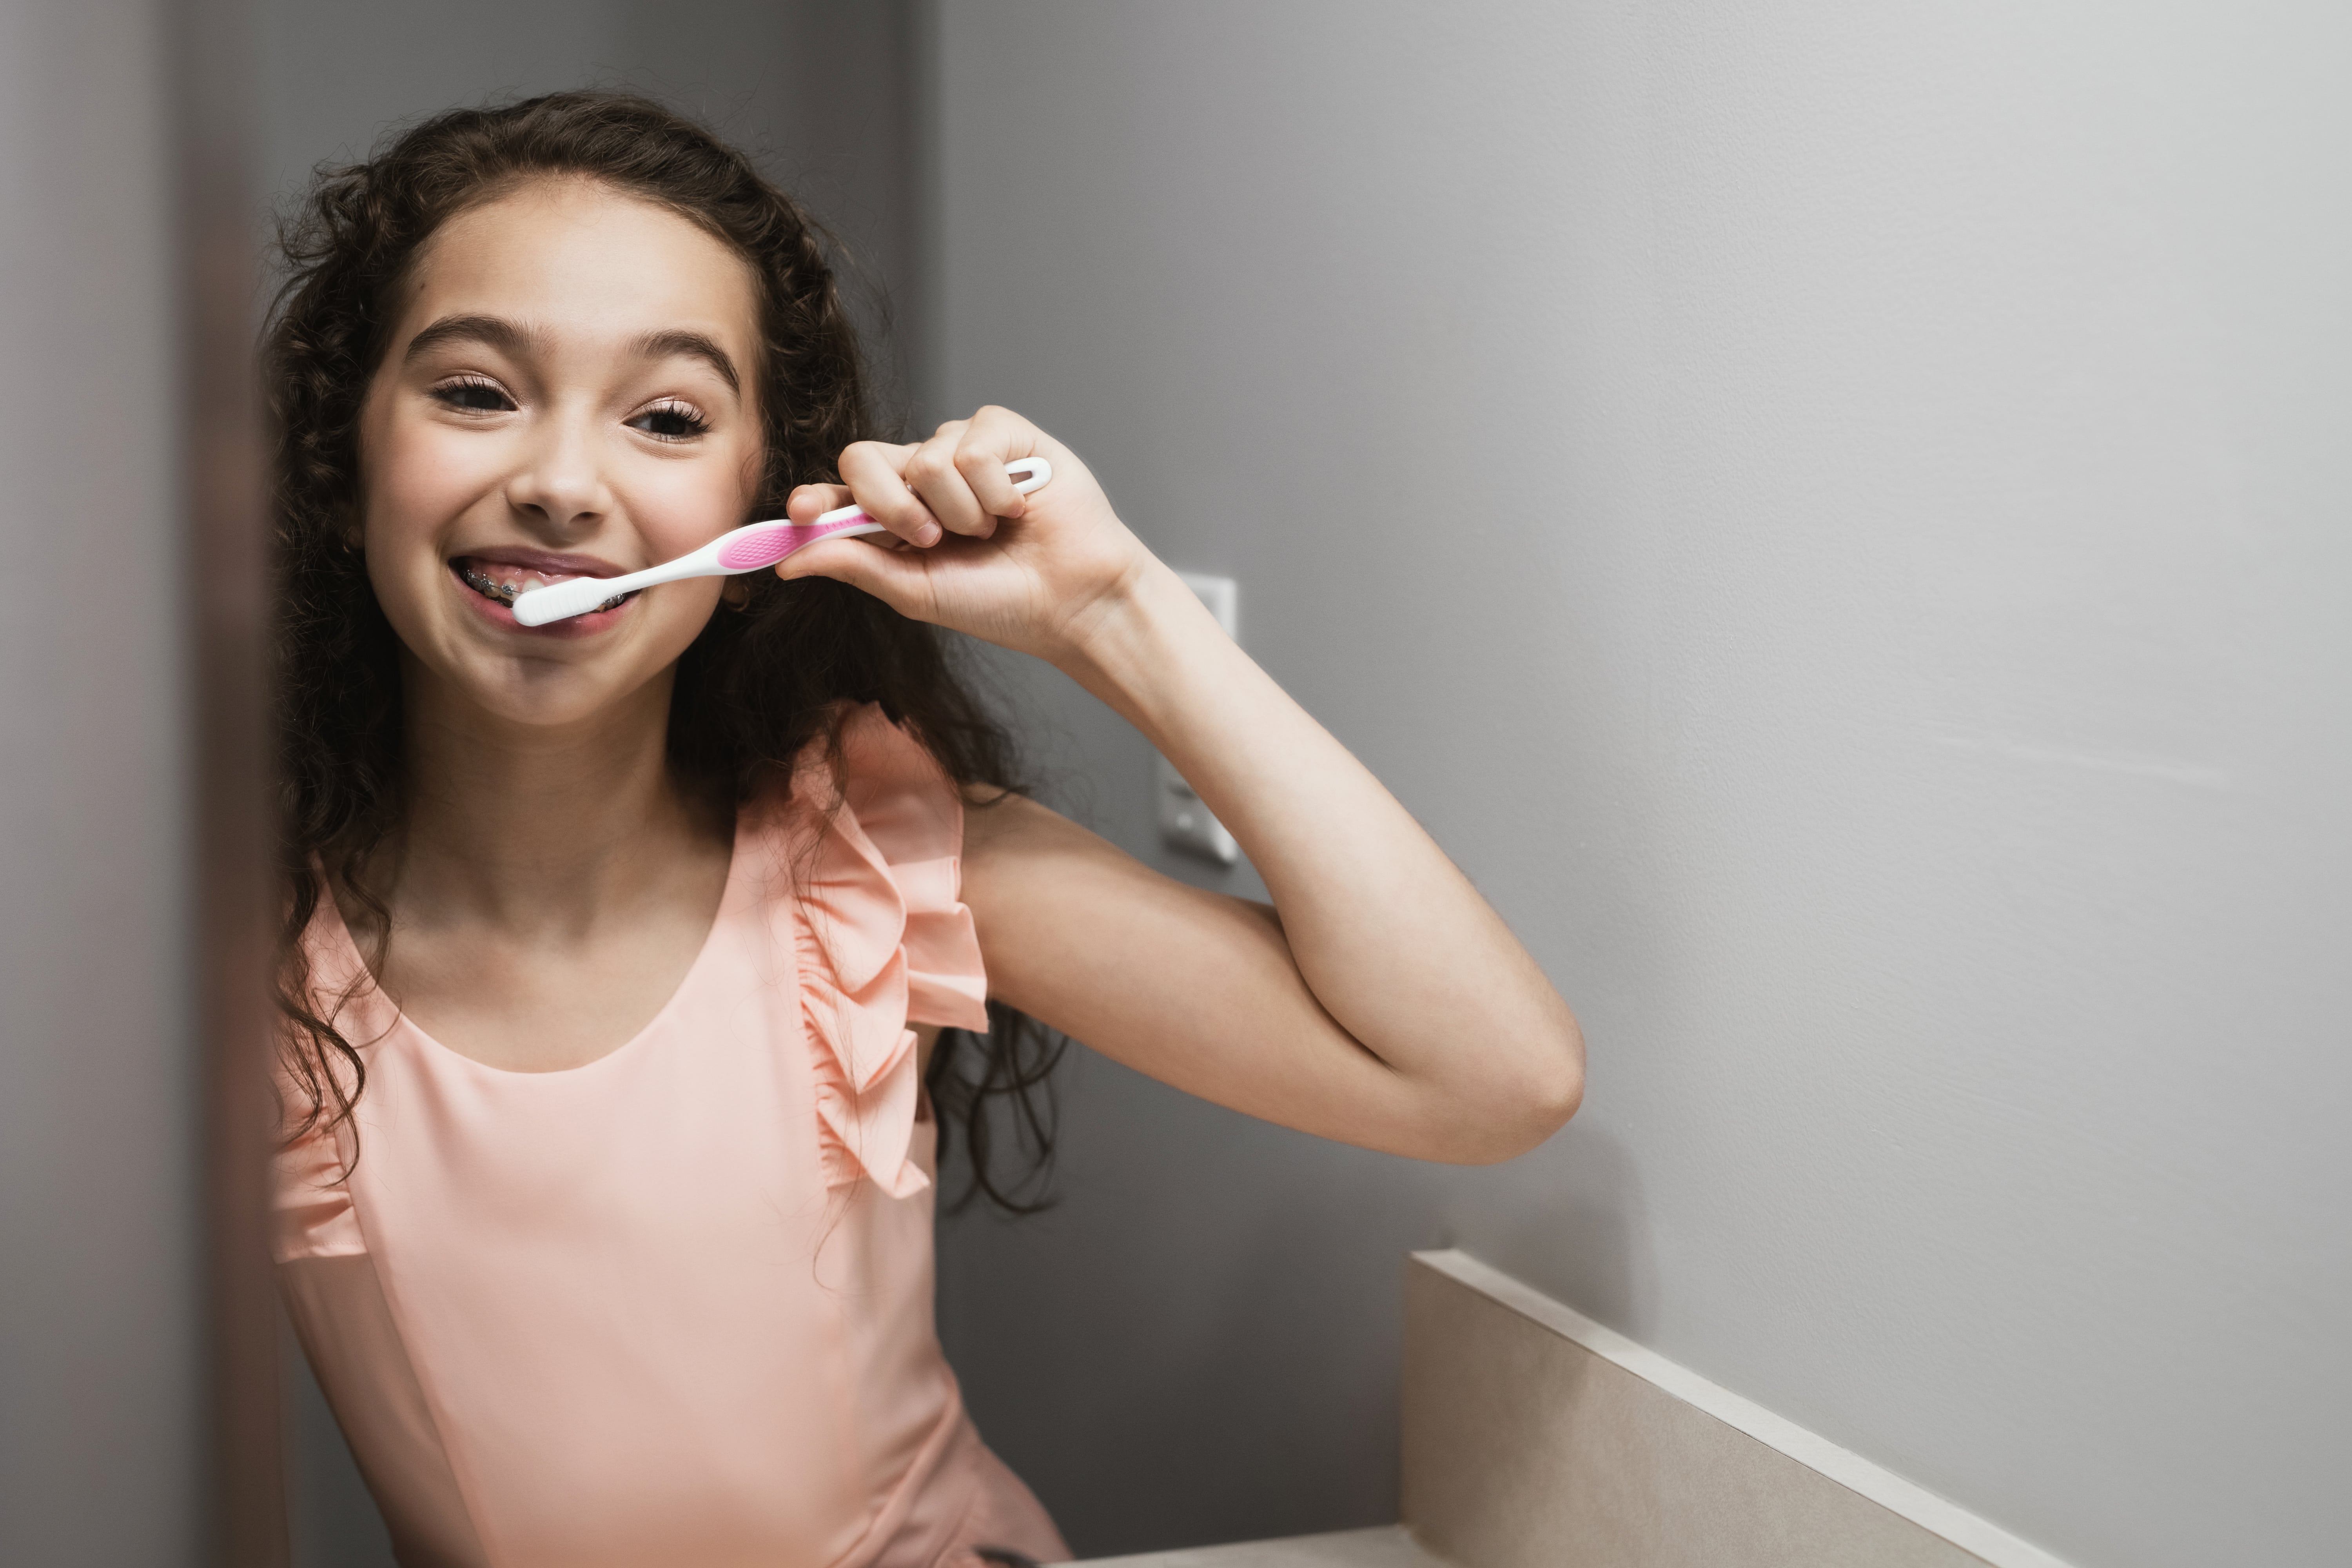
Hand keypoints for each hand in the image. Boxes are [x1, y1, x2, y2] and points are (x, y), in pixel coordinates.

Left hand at [774, 406, 1154, 664]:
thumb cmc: (1000, 601)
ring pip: (925, 459)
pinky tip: (1019, 507)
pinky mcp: (1003, 432)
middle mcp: (922, 474)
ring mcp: (961, 448)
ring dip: (959, 511)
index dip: (816, 498)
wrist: (1071, 599)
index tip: (802, 513)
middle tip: (928, 540)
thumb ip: (853, 566)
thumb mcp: (915, 591)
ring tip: (992, 530)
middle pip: (864, 458)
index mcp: (895, 514)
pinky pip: (972, 446)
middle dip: (890, 505)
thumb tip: (787, 563)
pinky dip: (993, 490)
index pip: (840, 493)